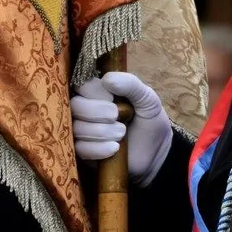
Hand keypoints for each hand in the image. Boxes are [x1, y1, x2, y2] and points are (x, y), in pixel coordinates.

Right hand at [71, 72, 172, 186]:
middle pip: (75, 105)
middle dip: (96, 111)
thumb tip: (106, 79)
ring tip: (122, 134)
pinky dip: (98, 148)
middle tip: (116, 116)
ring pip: (77, 127)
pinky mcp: (84, 152)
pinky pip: (80, 149)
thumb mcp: (147, 99)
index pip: (83, 84)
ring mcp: (84, 131)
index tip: (114, 98)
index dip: (95, 91)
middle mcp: (87, 109)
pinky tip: (115, 148)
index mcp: (100, 92)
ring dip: (101, 131)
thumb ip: (131, 84)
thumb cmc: (149, 120)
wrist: (156, 152)